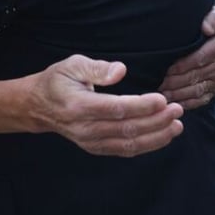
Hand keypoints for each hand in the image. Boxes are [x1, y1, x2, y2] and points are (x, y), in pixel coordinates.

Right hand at [26, 55, 183, 156]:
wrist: (38, 107)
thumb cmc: (57, 81)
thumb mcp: (72, 65)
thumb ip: (96, 68)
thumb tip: (121, 70)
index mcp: (78, 105)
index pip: (115, 109)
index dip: (141, 106)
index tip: (162, 99)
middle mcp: (84, 128)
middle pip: (126, 129)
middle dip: (156, 121)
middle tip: (177, 109)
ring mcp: (90, 141)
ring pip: (128, 143)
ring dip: (156, 136)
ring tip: (177, 125)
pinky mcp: (96, 148)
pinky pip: (125, 150)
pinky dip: (147, 145)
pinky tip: (163, 135)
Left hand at [159, 6, 214, 108]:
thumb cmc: (214, 24)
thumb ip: (213, 18)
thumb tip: (207, 27)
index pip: (198, 59)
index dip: (181, 65)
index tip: (165, 69)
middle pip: (195, 76)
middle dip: (174, 82)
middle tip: (156, 84)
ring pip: (196, 90)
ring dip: (178, 94)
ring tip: (160, 95)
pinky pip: (200, 99)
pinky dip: (186, 102)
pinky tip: (171, 102)